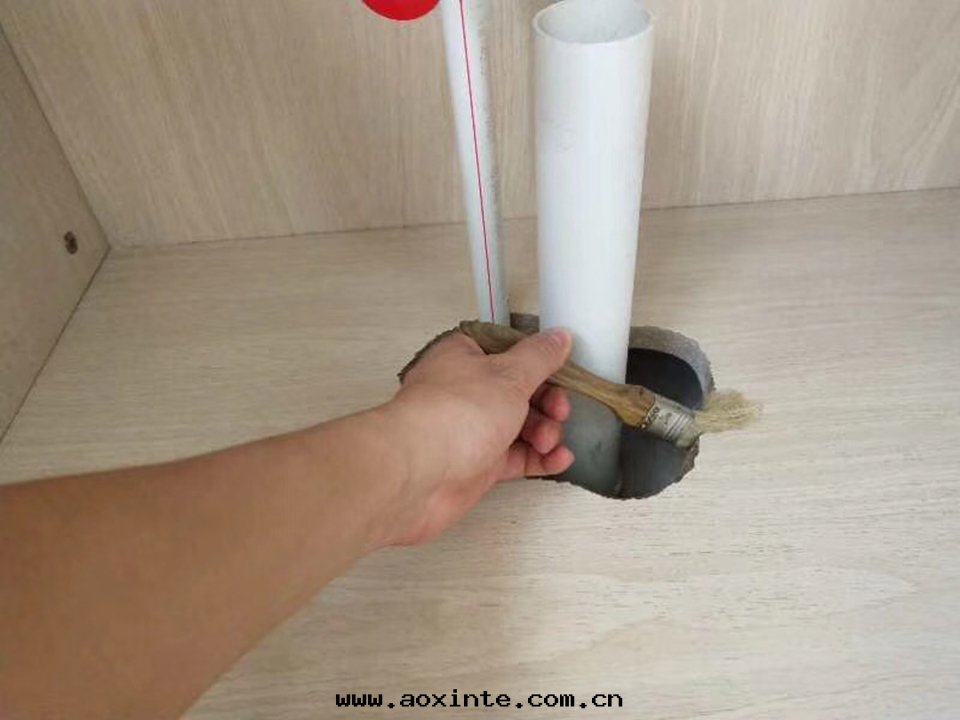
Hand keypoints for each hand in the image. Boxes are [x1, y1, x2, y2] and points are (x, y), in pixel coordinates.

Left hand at [383, 328, 574, 544]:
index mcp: (465, 357)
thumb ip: (539, 357)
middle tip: (558, 411)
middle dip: (546, 403)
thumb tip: (558, 338)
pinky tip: (557, 460)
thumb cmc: (452, 416)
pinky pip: (516, 458)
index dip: (539, 362)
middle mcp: (466, 391)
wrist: (418, 474)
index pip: (510, 351)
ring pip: (520, 427)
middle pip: (519, 391)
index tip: (563, 372)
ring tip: (549, 441)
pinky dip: (539, 459)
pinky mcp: (476, 465)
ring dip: (545, 432)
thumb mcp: (509, 375)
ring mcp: (470, 430)